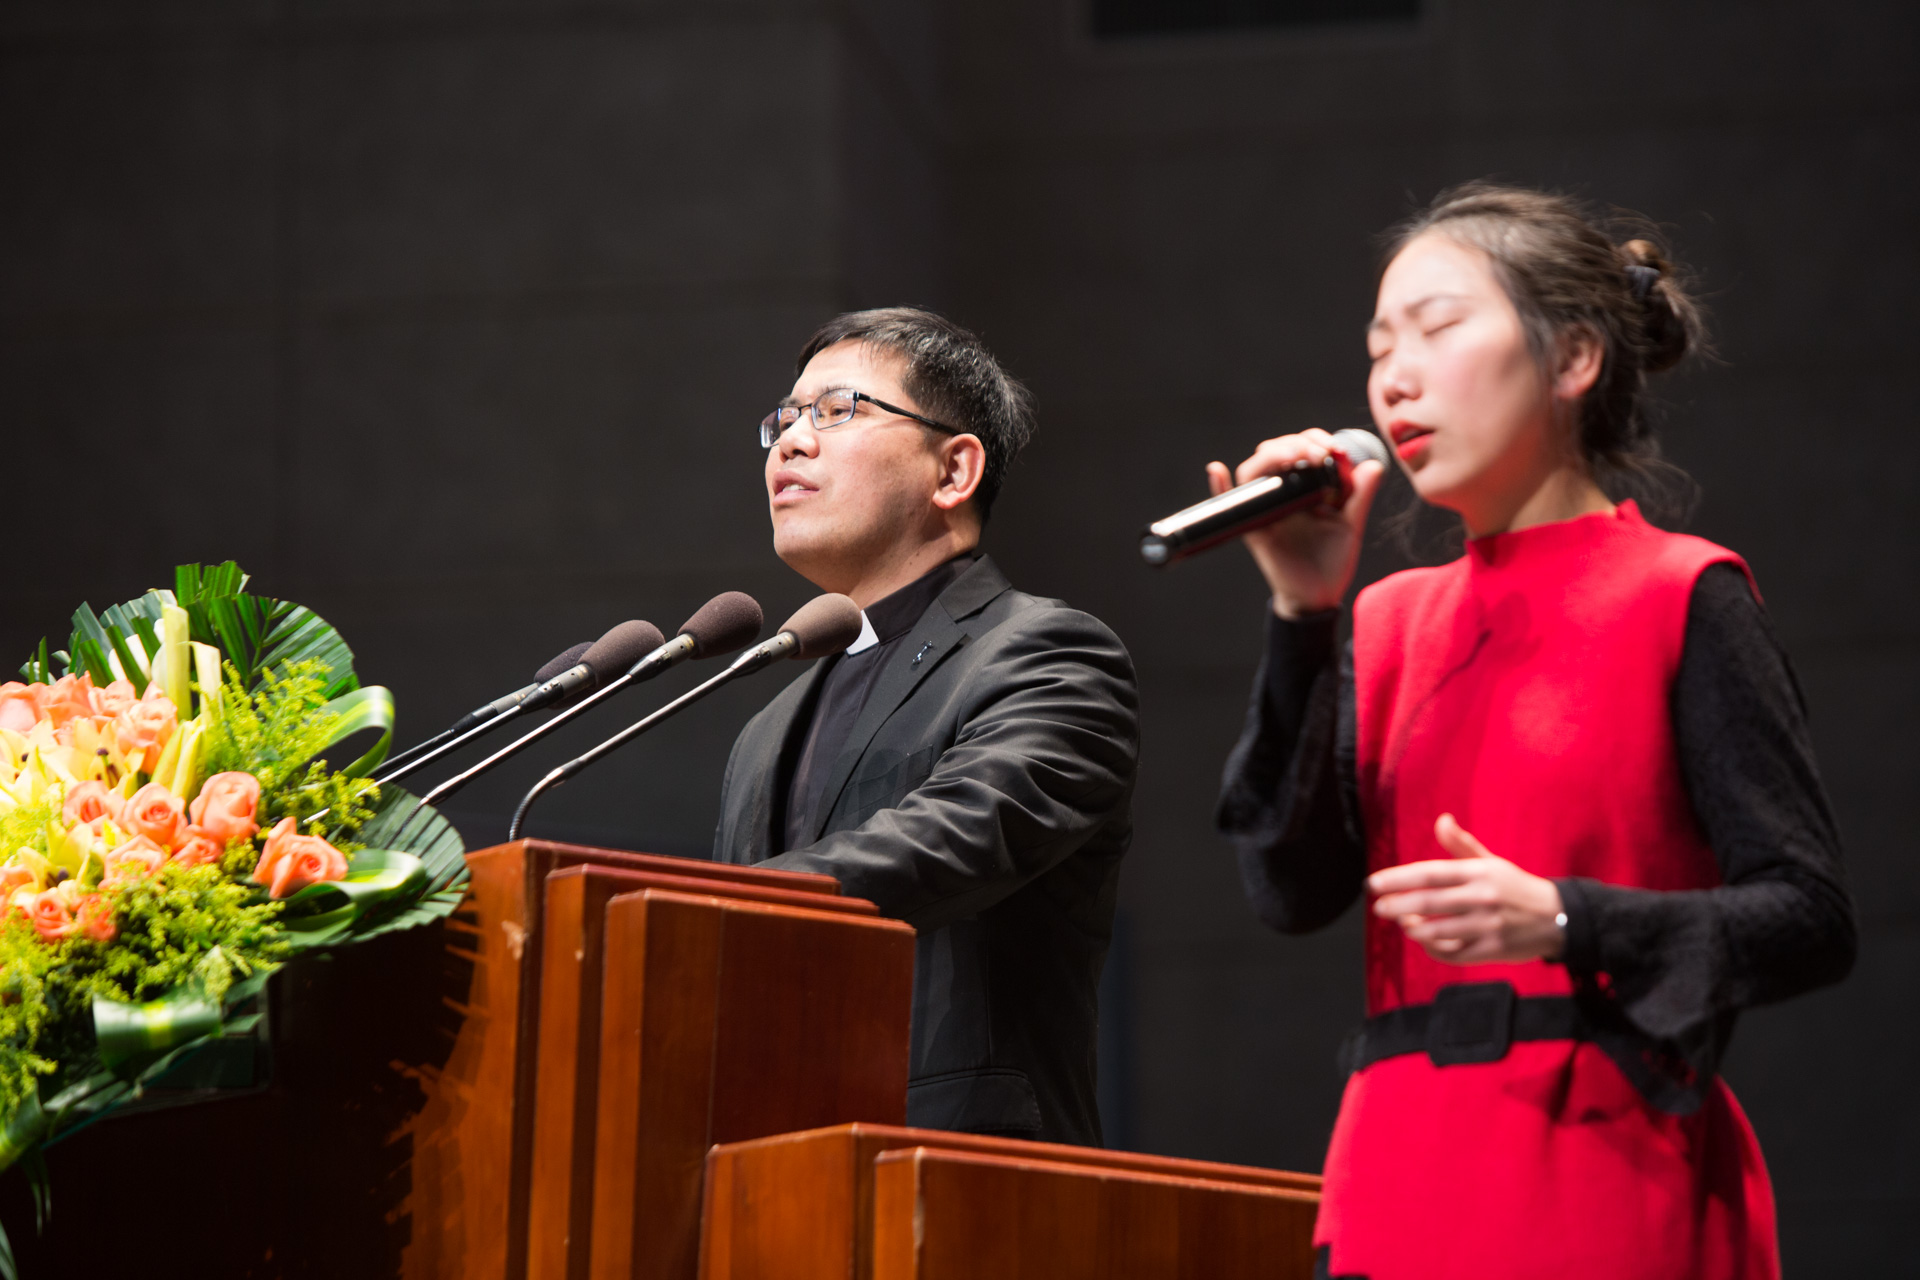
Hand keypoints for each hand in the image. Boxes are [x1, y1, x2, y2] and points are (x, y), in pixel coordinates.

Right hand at [1205, 430, 1384, 619]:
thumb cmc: (1332, 559)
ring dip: (1270, 455)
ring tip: (1292, 457)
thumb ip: (1360, 496)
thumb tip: (1374, 465)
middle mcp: (1282, 493)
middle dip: (1295, 444)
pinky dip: (1218, 486)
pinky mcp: (1254, 529)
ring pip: (1255, 470)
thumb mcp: (1351, 524)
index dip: (1313, 439)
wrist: (1318, 595)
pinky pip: (1230, 505)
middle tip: (1316, 454)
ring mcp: (1266, 509)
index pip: (1301, 449)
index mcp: (1305, 487)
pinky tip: (1216, 469)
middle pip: (1276, 452)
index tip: (1333, 447)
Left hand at [1368, 813, 1565, 964]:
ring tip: (1401, 923)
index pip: (1429, 873)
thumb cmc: (1516, 887)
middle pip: (1428, 902)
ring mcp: (1487, 926)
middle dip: (1397, 905)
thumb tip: (1441, 820)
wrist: (1559, 918)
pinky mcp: (1493, 950)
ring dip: (1413, 928)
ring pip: (1438, 931)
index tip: (1373, 883)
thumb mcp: (1492, 862)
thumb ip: (1462, 845)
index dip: (1397, 878)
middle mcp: (1482, 898)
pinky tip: (1424, 941)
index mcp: (1478, 872)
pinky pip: (1454, 953)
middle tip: (1378, 907)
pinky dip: (1434, 949)